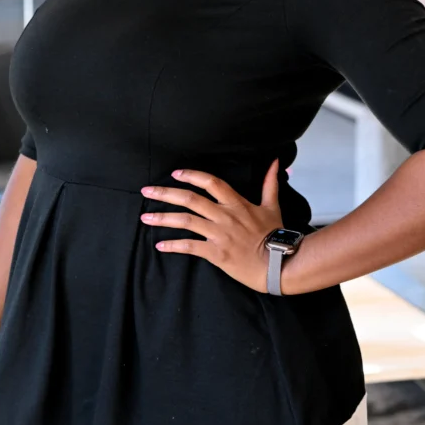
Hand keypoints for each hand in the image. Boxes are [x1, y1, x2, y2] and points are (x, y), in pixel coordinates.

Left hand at [140, 158, 282, 291]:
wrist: (278, 263)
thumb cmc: (275, 235)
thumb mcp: (272, 206)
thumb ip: (270, 183)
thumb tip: (274, 162)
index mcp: (236, 203)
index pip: (210, 182)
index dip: (191, 176)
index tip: (175, 173)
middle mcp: (224, 215)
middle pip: (190, 199)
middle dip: (165, 193)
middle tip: (146, 191)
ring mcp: (218, 234)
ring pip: (185, 221)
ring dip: (163, 218)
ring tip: (145, 218)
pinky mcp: (215, 253)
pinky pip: (190, 247)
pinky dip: (173, 245)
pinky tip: (160, 245)